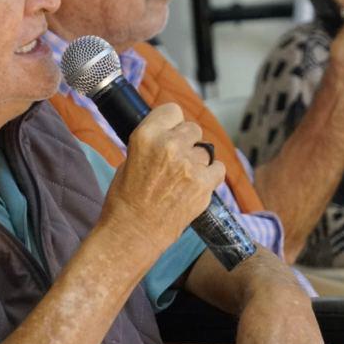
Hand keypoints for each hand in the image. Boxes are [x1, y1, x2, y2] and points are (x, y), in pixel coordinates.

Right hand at [100, 103, 225, 263]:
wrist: (133, 233)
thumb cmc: (125, 200)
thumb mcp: (129, 160)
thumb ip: (151, 143)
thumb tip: (168, 134)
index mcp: (146, 136)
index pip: (172, 110)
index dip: (172, 122)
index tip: (171, 130)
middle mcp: (169, 146)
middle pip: (192, 128)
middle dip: (186, 141)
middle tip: (176, 159)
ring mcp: (189, 165)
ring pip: (205, 151)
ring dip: (197, 161)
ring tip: (182, 179)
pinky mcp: (204, 184)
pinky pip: (218, 168)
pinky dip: (210, 176)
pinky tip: (196, 185)